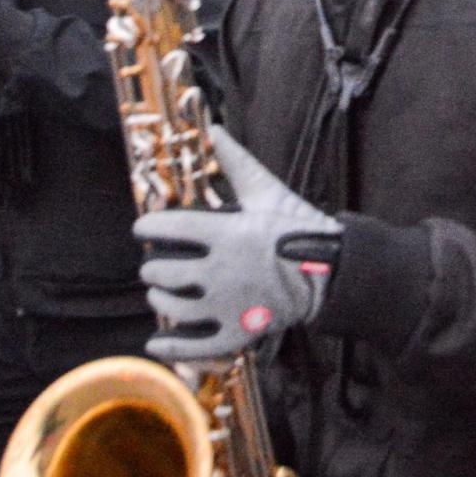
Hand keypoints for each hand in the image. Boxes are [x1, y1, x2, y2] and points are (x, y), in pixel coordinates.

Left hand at [134, 125, 342, 361]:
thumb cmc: (299, 228)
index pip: (167, 228)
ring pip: (173, 306)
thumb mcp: (267, 191)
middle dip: (153, 265)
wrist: (332, 271)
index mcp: (225, 233)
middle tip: (155, 262)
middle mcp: (221, 271)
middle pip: (163, 271)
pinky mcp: (239, 331)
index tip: (143, 227)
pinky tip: (157, 342)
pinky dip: (173, 347)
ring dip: (159, 297)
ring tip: (160, 290)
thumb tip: (215, 129)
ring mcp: (228, 305)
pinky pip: (197, 345)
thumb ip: (235, 162)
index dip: (147, 226)